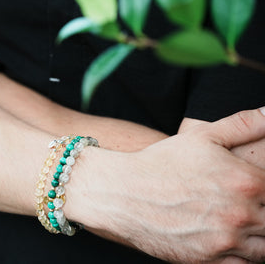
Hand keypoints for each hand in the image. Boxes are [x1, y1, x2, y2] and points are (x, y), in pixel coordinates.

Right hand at [71, 108, 264, 262]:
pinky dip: (240, 257)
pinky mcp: (206, 261)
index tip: (256, 192)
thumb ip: (243, 124)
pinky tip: (226, 242)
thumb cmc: (160, 162)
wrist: (122, 192)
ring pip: (263, 250)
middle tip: (246, 207)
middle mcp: (241, 214)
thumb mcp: (201, 136)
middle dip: (264, 214)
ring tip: (240, 226)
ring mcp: (224, 241)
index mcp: (246, 181)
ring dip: (257, 238)